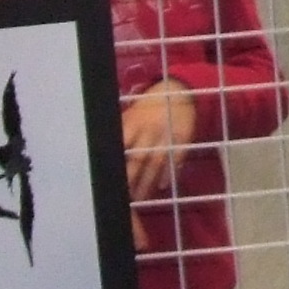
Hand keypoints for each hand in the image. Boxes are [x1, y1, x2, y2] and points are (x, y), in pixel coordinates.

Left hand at [120, 77, 197, 199]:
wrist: (178, 90)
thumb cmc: (148, 106)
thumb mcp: (132, 114)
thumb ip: (122, 131)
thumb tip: (105, 152)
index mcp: (134, 122)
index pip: (122, 146)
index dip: (115, 164)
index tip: (109, 180)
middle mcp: (150, 129)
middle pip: (138, 157)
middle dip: (130, 178)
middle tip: (122, 197)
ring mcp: (167, 134)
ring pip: (156, 162)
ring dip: (147, 182)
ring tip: (139, 198)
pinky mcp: (183, 138)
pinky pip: (175, 159)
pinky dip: (168, 173)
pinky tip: (161, 186)